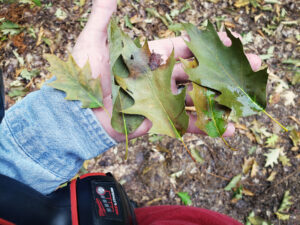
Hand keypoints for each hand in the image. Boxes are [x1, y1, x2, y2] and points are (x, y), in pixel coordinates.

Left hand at [72, 0, 260, 141]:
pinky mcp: (159, 122)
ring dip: (221, 100)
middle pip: (197, 72)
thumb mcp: (93, 41)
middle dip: (223, 70)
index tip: (229, 39)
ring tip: (246, 99)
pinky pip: (186, 124)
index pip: (183, 48)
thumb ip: (103, 17)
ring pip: (197, 98)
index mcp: (148, 58)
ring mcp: (161, 101)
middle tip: (253, 66)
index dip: (205, 44)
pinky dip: (206, 126)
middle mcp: (158, 78)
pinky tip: (228, 129)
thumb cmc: (82, 75)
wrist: (75, 112)